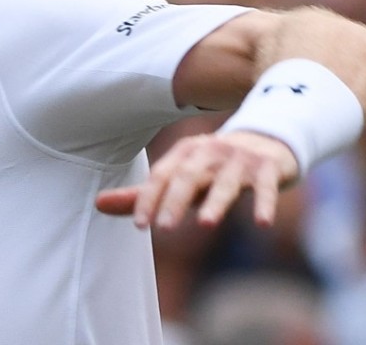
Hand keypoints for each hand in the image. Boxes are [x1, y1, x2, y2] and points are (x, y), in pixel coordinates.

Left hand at [95, 131, 298, 229]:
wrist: (268, 138)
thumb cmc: (212, 167)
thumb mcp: (178, 178)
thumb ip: (141, 195)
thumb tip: (97, 205)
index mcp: (184, 154)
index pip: (160, 176)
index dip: (148, 199)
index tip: (140, 226)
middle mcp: (210, 153)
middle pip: (189, 176)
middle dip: (176, 200)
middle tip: (164, 228)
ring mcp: (240, 160)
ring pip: (226, 183)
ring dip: (216, 203)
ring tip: (206, 225)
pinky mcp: (268, 168)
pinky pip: (266, 187)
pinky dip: (265, 204)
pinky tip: (263, 224)